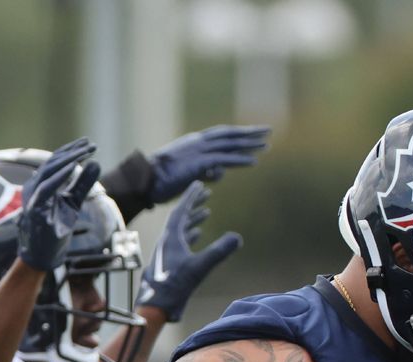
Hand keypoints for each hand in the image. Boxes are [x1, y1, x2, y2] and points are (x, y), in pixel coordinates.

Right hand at [16, 138, 101, 272]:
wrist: (43, 256)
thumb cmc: (55, 230)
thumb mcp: (73, 203)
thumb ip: (82, 184)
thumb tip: (96, 163)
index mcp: (40, 184)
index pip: (55, 162)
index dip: (71, 151)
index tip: (89, 143)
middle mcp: (33, 187)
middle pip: (52, 162)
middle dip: (72, 152)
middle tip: (91, 145)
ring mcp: (32, 197)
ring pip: (49, 171)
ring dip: (68, 159)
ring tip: (85, 152)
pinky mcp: (34, 208)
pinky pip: (47, 187)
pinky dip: (60, 175)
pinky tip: (74, 166)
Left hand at [136, 183, 241, 322]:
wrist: (156, 305)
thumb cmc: (175, 285)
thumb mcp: (200, 267)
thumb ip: (219, 251)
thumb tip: (238, 237)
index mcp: (171, 237)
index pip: (181, 210)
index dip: (191, 197)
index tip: (199, 184)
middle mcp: (167, 241)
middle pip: (181, 217)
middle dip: (194, 204)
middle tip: (206, 193)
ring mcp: (168, 252)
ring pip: (182, 229)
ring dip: (194, 219)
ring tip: (206, 212)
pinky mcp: (170, 262)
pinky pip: (181, 242)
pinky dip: (191, 235)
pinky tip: (198, 235)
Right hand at [147, 125, 270, 204]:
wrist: (145, 180)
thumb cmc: (161, 180)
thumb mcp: (188, 173)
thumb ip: (205, 171)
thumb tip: (218, 174)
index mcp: (193, 142)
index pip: (221, 135)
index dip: (238, 134)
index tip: (252, 133)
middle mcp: (198, 142)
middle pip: (229, 135)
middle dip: (249, 133)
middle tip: (267, 130)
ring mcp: (199, 151)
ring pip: (230, 145)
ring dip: (249, 144)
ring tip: (266, 145)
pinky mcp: (199, 162)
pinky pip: (225, 160)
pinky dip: (240, 160)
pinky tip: (254, 162)